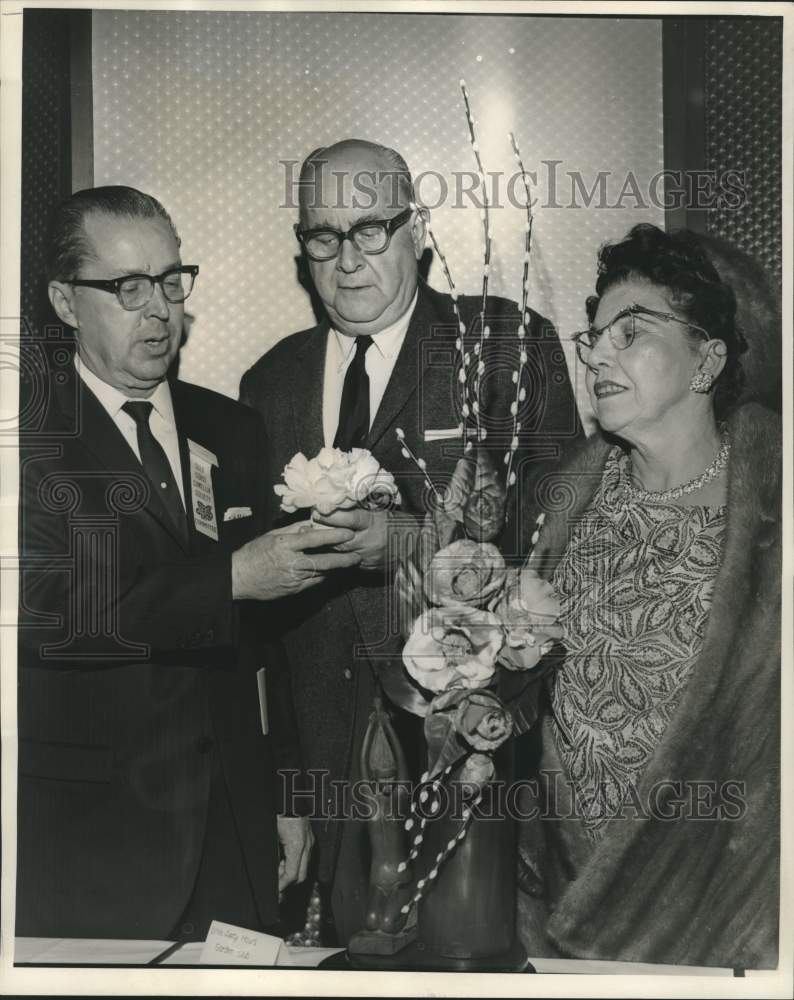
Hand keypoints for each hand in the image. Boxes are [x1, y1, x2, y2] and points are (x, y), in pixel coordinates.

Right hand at [231, 525, 360, 600]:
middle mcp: (291, 562)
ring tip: (350, 562)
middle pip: (323, 561)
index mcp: (285, 545)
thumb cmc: (254, 553)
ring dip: (336, 569)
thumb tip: (312, 523)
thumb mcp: (272, 535)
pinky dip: (324, 576)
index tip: (348, 533)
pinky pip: (313, 582)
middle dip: (343, 559)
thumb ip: (293, 529)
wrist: (239, 578)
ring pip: (321, 573)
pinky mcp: (293, 589)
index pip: (314, 539)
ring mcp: (293, 578)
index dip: (333, 536)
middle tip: (357, 556)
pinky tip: (331, 572)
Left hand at [277, 815, 313, 897]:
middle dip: (289, 883)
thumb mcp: (273, 835)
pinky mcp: (310, 838)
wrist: (292, 796)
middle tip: (277, 885)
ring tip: (279, 871)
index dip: (282, 884)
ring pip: (304, 867)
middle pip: (301, 876)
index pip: (293, 875)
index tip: (275, 889)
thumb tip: (272, 870)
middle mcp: (306, 845)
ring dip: (292, 873)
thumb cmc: (282, 812)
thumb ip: (274, 854)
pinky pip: (305, 857)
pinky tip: (285, 860)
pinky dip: (295, 863)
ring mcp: (310, 842)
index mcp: (297, 846)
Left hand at [311, 507, 391, 571]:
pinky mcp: (365, 566)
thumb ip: (361, 509)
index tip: (317, 510)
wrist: (412, 547)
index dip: (331, 515)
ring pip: (339, 552)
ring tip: (309, 539)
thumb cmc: (396, 523)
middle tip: (305, 527)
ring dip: (324, 545)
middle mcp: (369, 540)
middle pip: (339, 538)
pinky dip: (334, 556)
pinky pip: (346, 562)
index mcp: (373, 523)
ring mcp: (367, 556)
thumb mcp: (381, 511)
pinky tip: (322, 553)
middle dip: (322, 532)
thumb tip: (337, 500)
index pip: (349, 519)